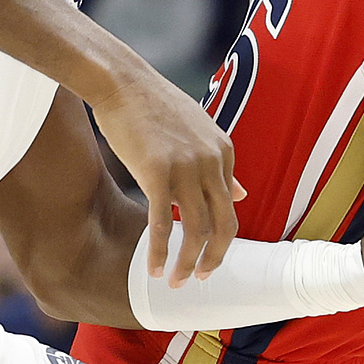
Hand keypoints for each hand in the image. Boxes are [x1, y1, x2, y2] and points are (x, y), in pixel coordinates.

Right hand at [92, 68, 244, 287]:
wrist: (121, 80)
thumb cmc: (153, 105)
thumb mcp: (198, 131)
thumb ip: (220, 164)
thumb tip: (242, 194)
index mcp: (224, 152)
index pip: (230, 208)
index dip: (220, 238)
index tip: (206, 255)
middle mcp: (212, 161)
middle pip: (223, 225)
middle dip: (213, 258)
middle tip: (201, 280)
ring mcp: (186, 167)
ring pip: (195, 230)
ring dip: (186, 263)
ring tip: (175, 282)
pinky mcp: (157, 172)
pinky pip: (161, 223)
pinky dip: (158, 251)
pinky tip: (152, 268)